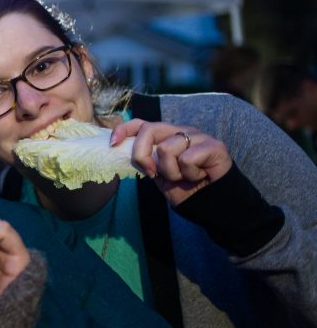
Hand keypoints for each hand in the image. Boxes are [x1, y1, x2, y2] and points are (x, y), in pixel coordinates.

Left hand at [111, 119, 232, 206]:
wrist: (211, 203)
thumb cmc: (184, 187)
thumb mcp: (157, 173)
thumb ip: (144, 159)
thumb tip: (120, 149)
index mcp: (166, 135)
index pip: (141, 123)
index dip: (124, 129)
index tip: (112, 144)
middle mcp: (181, 130)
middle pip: (149, 130)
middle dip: (142, 155)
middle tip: (153, 174)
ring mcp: (198, 136)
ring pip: (167, 149)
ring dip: (171, 172)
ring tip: (184, 177)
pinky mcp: (214, 145)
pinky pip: (188, 159)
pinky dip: (189, 174)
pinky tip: (199, 176)